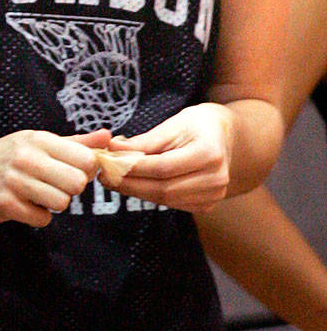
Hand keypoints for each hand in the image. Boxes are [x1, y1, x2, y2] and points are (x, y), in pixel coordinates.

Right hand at [0, 129, 107, 226]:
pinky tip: (23, 205)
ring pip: (61, 203)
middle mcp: (26, 158)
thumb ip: (76, 143)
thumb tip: (108, 137)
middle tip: (52, 186)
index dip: (85, 171)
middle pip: (77, 184)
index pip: (86, 160)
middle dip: (69, 189)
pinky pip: (42, 219)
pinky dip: (36, 216)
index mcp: (39, 140)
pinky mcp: (4, 204)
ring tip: (37, 195)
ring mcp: (14, 181)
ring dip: (53, 204)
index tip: (71, 172)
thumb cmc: (7, 155)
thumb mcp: (38, 142)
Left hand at [109, 104, 234, 212]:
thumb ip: (143, 141)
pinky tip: (133, 186)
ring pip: (165, 200)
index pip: (162, 167)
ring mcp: (214, 195)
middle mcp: (216, 178)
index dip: (132, 168)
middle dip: (129, 184)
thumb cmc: (196, 126)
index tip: (107, 164)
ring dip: (136, 192)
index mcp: (209, 153)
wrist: (224, 138)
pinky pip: (172, 204)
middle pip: (163, 189)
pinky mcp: (207, 205)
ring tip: (113, 181)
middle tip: (104, 177)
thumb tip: (111, 148)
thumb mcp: (172, 125)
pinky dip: (149, 196)